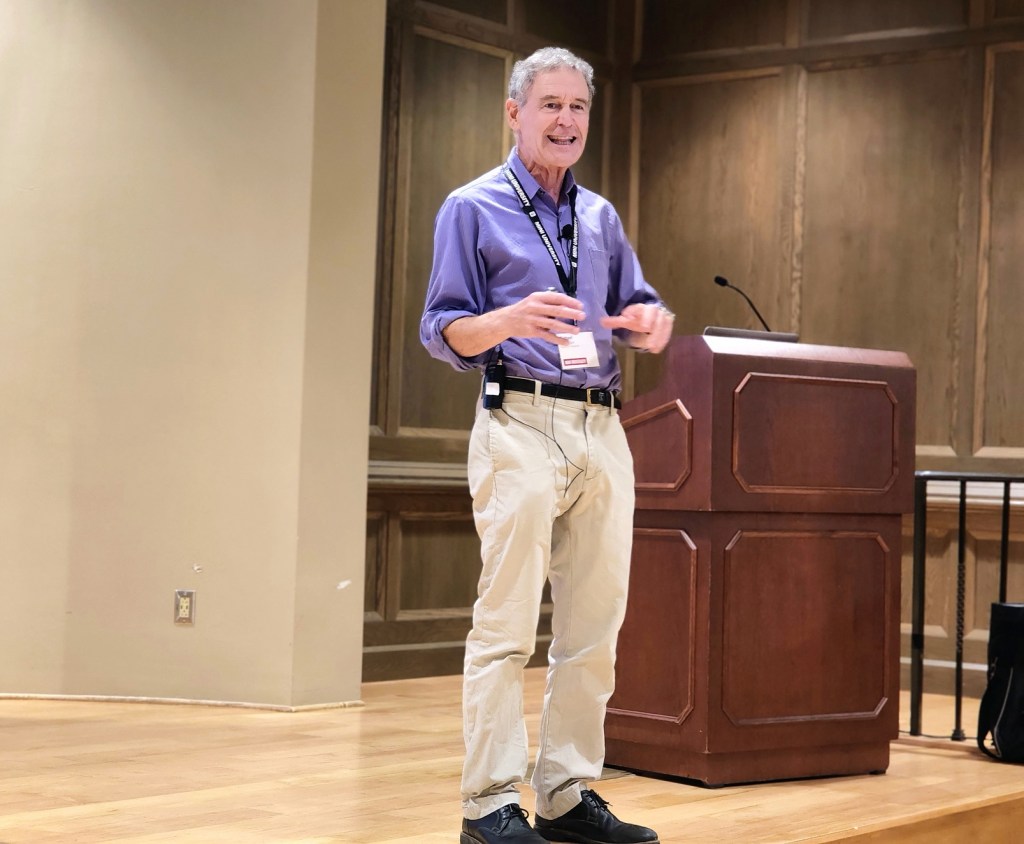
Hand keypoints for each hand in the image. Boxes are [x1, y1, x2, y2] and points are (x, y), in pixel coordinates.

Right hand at [442, 290, 585, 356]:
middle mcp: (535, 307)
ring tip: (577, 331)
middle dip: (571, 313)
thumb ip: (548, 302)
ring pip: (553, 324)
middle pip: (557, 310)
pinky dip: (558, 340)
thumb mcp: (534, 301)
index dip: (570, 301)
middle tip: (583, 316)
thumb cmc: (523, 310)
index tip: (580, 305)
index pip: (557, 297)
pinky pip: (547, 336)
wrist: (505, 320)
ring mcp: (533, 320)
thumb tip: (568, 305)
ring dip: (567, 328)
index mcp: (537, 297)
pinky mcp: (531, 331)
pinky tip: (567, 342)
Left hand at [600, 302, 673, 353]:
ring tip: (651, 346)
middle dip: (649, 321)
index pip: (639, 307)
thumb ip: (615, 321)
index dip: (634, 311)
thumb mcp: (626, 319)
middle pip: (653, 313)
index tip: (628, 317)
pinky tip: (656, 349)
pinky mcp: (668, 324)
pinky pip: (667, 332)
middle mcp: (654, 310)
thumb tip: (601, 322)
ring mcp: (663, 316)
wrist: (653, 314)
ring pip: (663, 323)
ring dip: (658, 335)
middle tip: (645, 330)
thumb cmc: (637, 317)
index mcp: (641, 307)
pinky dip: (662, 340)